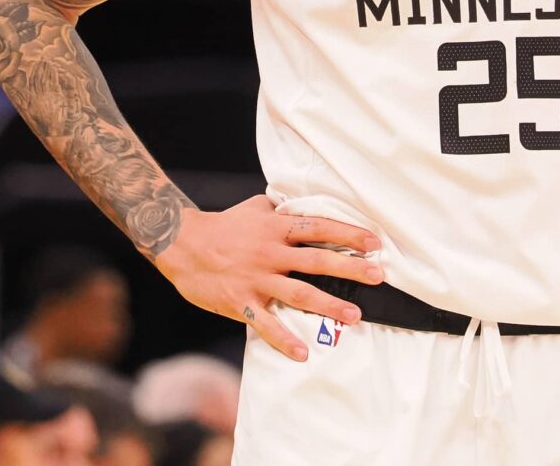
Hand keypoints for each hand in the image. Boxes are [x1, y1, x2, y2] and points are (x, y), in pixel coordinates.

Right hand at [154, 195, 382, 360]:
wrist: (182, 244)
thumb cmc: (224, 225)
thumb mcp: (256, 208)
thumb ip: (282, 211)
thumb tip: (305, 206)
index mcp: (276, 228)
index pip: (320, 228)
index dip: (348, 234)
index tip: (374, 242)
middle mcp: (270, 253)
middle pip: (317, 261)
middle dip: (350, 269)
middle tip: (377, 276)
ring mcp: (257, 279)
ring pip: (299, 293)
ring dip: (329, 305)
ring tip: (355, 315)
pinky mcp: (241, 302)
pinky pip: (266, 324)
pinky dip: (284, 340)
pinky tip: (302, 353)